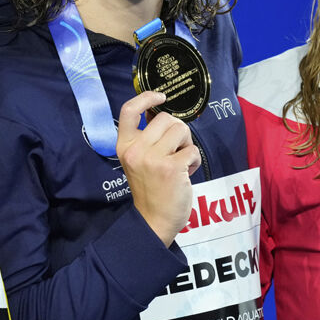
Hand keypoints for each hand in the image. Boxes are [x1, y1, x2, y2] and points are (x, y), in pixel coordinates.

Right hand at [117, 91, 200, 246]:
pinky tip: (187, 173)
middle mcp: (136, 150)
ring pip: (182, 130)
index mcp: (124, 146)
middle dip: (178, 131)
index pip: (129, 110)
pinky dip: (194, 161)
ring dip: (187, 144)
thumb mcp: (139, 160)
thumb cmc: (150, 189)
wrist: (153, 221)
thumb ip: (147, 138)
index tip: (160, 98)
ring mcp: (153, 159)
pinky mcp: (171, 168)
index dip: (146, 98)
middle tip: (177, 150)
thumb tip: (162, 113)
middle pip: (166, 118)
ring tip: (182, 161)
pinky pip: (193, 150)